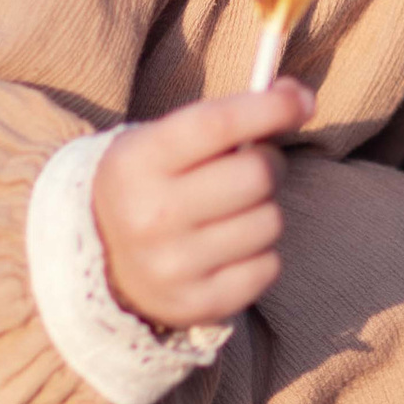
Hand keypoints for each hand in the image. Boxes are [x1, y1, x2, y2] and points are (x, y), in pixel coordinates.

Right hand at [90, 82, 310, 334]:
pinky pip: (268, 267)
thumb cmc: (152, 184)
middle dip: (269, 163)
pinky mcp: (198, 304)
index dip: (270, 108)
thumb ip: (226, 118)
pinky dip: (260, 253)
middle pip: (256, 175)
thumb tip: (301, 99)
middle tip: (254, 166)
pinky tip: (230, 248)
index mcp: (136, 162)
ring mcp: (173, 266)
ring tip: (234, 212)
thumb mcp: (162, 141)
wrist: (101, 260)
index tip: (302, 101)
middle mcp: (150, 215)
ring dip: (264, 210)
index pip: (217, 124)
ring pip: (270, 222)